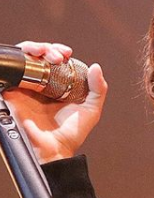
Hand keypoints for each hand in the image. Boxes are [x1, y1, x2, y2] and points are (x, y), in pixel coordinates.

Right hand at [2, 41, 107, 163]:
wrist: (54, 149)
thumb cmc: (71, 134)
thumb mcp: (91, 110)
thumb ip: (98, 89)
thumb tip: (96, 67)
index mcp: (56, 86)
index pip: (53, 60)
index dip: (58, 51)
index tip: (67, 53)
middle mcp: (39, 84)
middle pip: (37, 55)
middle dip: (48, 48)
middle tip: (58, 56)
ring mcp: (25, 87)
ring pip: (23, 58)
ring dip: (34, 48)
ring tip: (46, 54)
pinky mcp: (12, 93)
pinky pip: (10, 70)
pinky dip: (20, 58)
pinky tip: (31, 57)